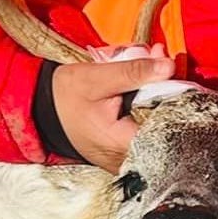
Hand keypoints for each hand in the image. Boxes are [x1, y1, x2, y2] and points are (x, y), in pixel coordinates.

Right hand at [52, 52, 174, 171]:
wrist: (42, 111)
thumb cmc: (65, 97)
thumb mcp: (98, 78)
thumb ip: (134, 73)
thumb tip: (169, 66)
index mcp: (123, 143)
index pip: (168, 123)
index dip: (175, 94)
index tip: (170, 69)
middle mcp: (128, 158)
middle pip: (165, 124)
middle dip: (166, 89)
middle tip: (158, 59)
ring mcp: (126, 159)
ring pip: (157, 126)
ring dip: (157, 96)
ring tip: (150, 66)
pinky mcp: (124, 154)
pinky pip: (145, 130)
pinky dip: (147, 107)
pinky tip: (141, 86)